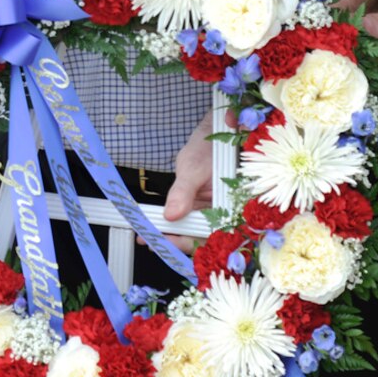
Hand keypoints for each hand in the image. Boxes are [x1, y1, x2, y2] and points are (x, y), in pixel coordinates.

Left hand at [161, 107, 229, 252]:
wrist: (214, 134)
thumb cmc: (209, 148)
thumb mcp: (193, 167)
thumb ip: (184, 192)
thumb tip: (171, 214)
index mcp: (229, 208)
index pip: (207, 235)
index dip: (183, 242)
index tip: (161, 242)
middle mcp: (224, 214)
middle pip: (200, 239)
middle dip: (174, 242)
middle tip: (149, 240)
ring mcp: (213, 212)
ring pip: (193, 232)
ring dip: (172, 235)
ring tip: (149, 235)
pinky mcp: (204, 208)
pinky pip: (191, 222)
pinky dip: (175, 225)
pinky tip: (159, 226)